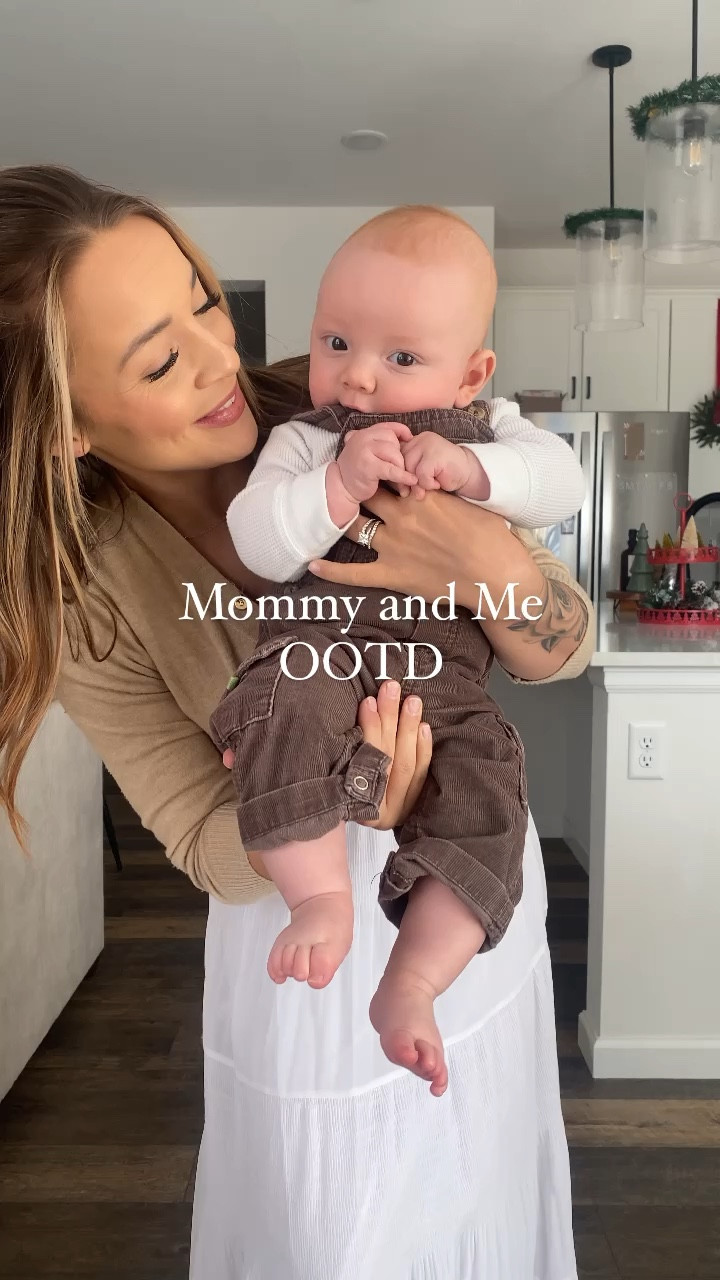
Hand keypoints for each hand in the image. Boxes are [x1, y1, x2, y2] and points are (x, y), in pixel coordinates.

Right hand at [222, 680, 431, 832]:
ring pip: (406, 766)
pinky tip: (421, 724)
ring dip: (406, 728)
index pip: (362, 765)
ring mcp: (388, 812)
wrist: (314, 859)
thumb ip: (251, 766)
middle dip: (390, 719)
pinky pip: (419, 777)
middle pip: (388, 760)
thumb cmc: (295, 802)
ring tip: (406, 697)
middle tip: (390, 687)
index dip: (369, 731)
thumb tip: (224, 756)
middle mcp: (368, 813)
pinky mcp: (402, 807)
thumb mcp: (276, 785)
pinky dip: (422, 749)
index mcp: (338, 804)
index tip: (365, 701)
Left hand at [309, 485, 505, 610]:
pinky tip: (313, 564)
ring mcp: (394, 545)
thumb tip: (427, 484)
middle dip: (352, 485)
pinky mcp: (392, 573)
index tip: (363, 459)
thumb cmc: (490, 537)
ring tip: (326, 512)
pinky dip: (332, 570)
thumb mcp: (466, 502)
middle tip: (341, 483)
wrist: (495, 574)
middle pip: (365, 492)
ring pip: (354, 525)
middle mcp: (402, 515)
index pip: (387, 471)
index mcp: (420, 495)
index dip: (374, 466)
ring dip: (341, 518)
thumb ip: (440, 492)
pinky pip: (355, 573)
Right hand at [336, 423, 417, 501]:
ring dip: (401, 468)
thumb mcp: (368, 451)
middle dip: (400, 456)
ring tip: (402, 480)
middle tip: (400, 469)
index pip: (388, 426)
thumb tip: (408, 438)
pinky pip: (392, 470)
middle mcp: (362, 438)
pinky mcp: (368, 467)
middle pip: (393, 441)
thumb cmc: (358, 471)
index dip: (402, 431)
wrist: (342, 488)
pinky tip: (410, 480)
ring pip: (394, 454)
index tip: (410, 439)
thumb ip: (381, 442)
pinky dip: (403, 476)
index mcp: (363, 433)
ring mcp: (364, 452)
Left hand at [395, 432, 473, 500]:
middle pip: (401, 462)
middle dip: (405, 481)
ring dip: (418, 484)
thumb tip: (396, 484)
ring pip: (410, 469)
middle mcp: (420, 439)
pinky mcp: (435, 455)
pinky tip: (438, 483)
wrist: (468, 472)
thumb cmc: (444, 473)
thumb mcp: (422, 470)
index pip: (397, 456)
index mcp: (415, 440)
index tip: (402, 487)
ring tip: (429, 487)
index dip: (398, 473)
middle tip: (412, 493)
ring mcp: (428, 445)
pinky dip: (428, 484)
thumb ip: (409, 471)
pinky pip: (421, 474)